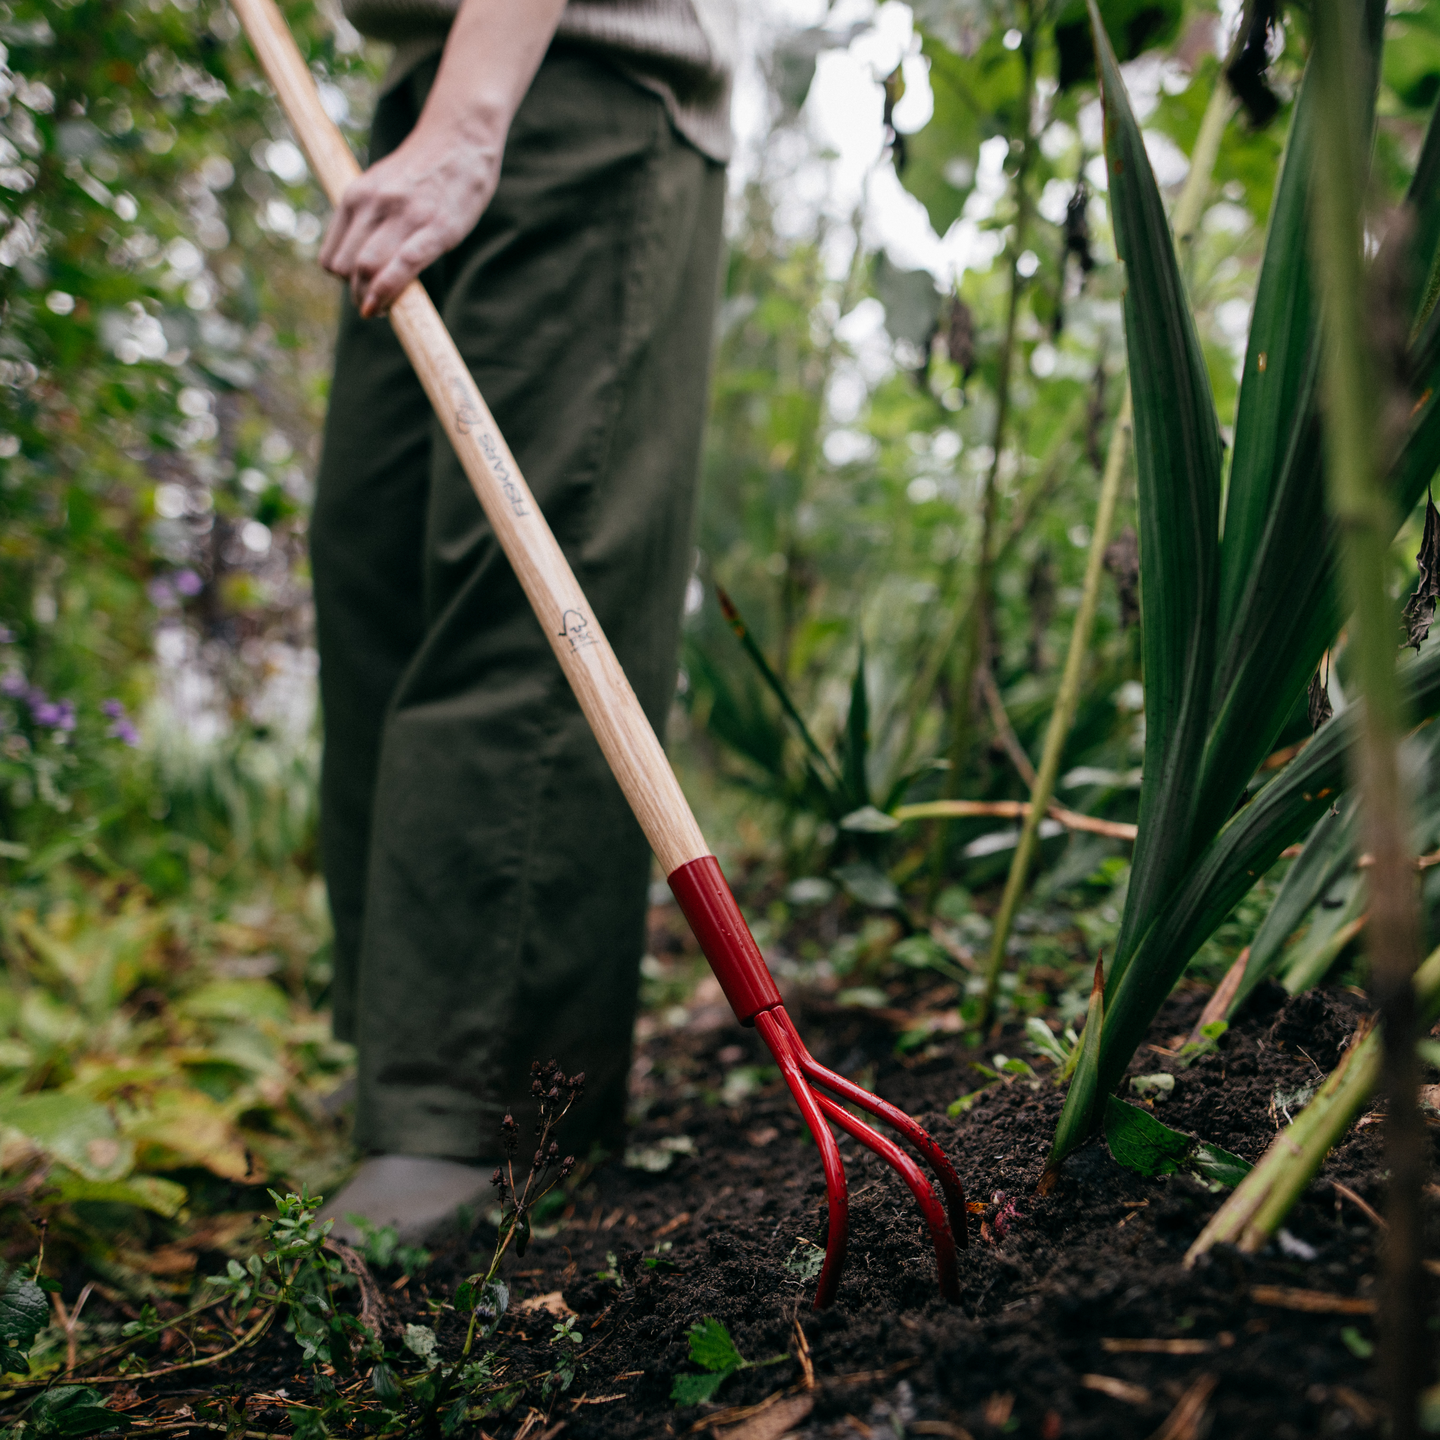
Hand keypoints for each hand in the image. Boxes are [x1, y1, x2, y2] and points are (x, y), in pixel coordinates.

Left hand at [320, 121, 501, 317]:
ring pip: (366, 270)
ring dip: (370, 298)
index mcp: (356, 196)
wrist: (461, 137)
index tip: (360, 289)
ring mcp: (403, 216)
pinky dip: (388, 292)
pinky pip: (402, 267)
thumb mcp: (384, 188)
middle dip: (357, 294)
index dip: (343, 282)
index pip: (332, 257)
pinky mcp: (434, 229)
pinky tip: (387, 308)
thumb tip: (364, 264)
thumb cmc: (425, 170)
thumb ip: (370, 219)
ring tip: (383, 308)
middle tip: (374, 306)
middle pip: (346, 268)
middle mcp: (373, 205)